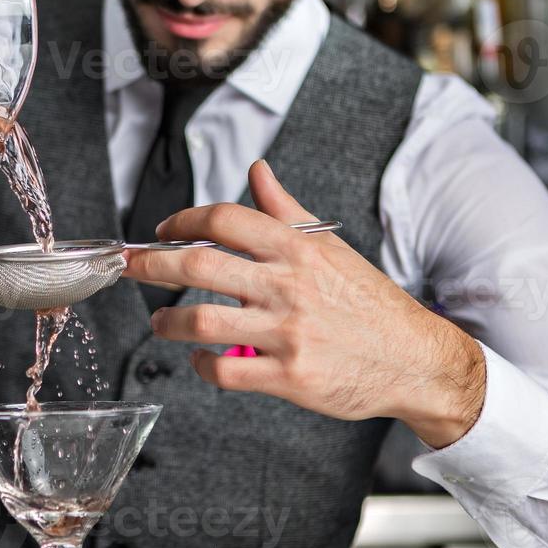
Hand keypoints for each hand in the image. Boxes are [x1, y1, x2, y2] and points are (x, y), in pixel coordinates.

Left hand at [122, 160, 486, 448]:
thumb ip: (287, 210)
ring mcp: (288, 333)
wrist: (416, 359)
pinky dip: (200, 365)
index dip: (182, 222)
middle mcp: (289, 286)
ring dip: (168, 321)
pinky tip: (200, 358)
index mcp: (298, 249)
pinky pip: (225, 371)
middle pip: (199, 264)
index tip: (161, 233)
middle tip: (131, 268)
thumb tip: (258, 171)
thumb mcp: (332, 248)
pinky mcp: (289, 377)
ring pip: (201, 321)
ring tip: (161, 321)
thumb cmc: (370, 303)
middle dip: (151, 264)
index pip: (226, 219)